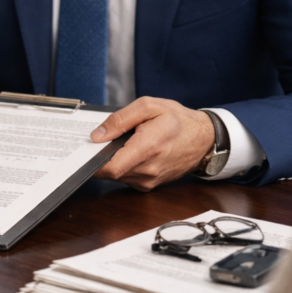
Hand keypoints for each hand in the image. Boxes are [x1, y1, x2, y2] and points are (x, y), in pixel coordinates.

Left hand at [89, 97, 215, 191]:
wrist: (204, 140)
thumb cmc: (179, 121)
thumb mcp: (149, 106)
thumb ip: (120, 119)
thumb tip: (97, 135)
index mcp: (148, 148)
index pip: (110, 167)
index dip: (93, 161)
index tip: (86, 151)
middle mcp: (148, 170)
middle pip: (110, 172)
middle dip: (104, 156)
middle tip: (108, 140)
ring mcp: (149, 181)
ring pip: (117, 175)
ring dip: (115, 161)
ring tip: (127, 143)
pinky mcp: (149, 186)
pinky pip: (127, 178)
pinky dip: (124, 166)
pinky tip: (133, 152)